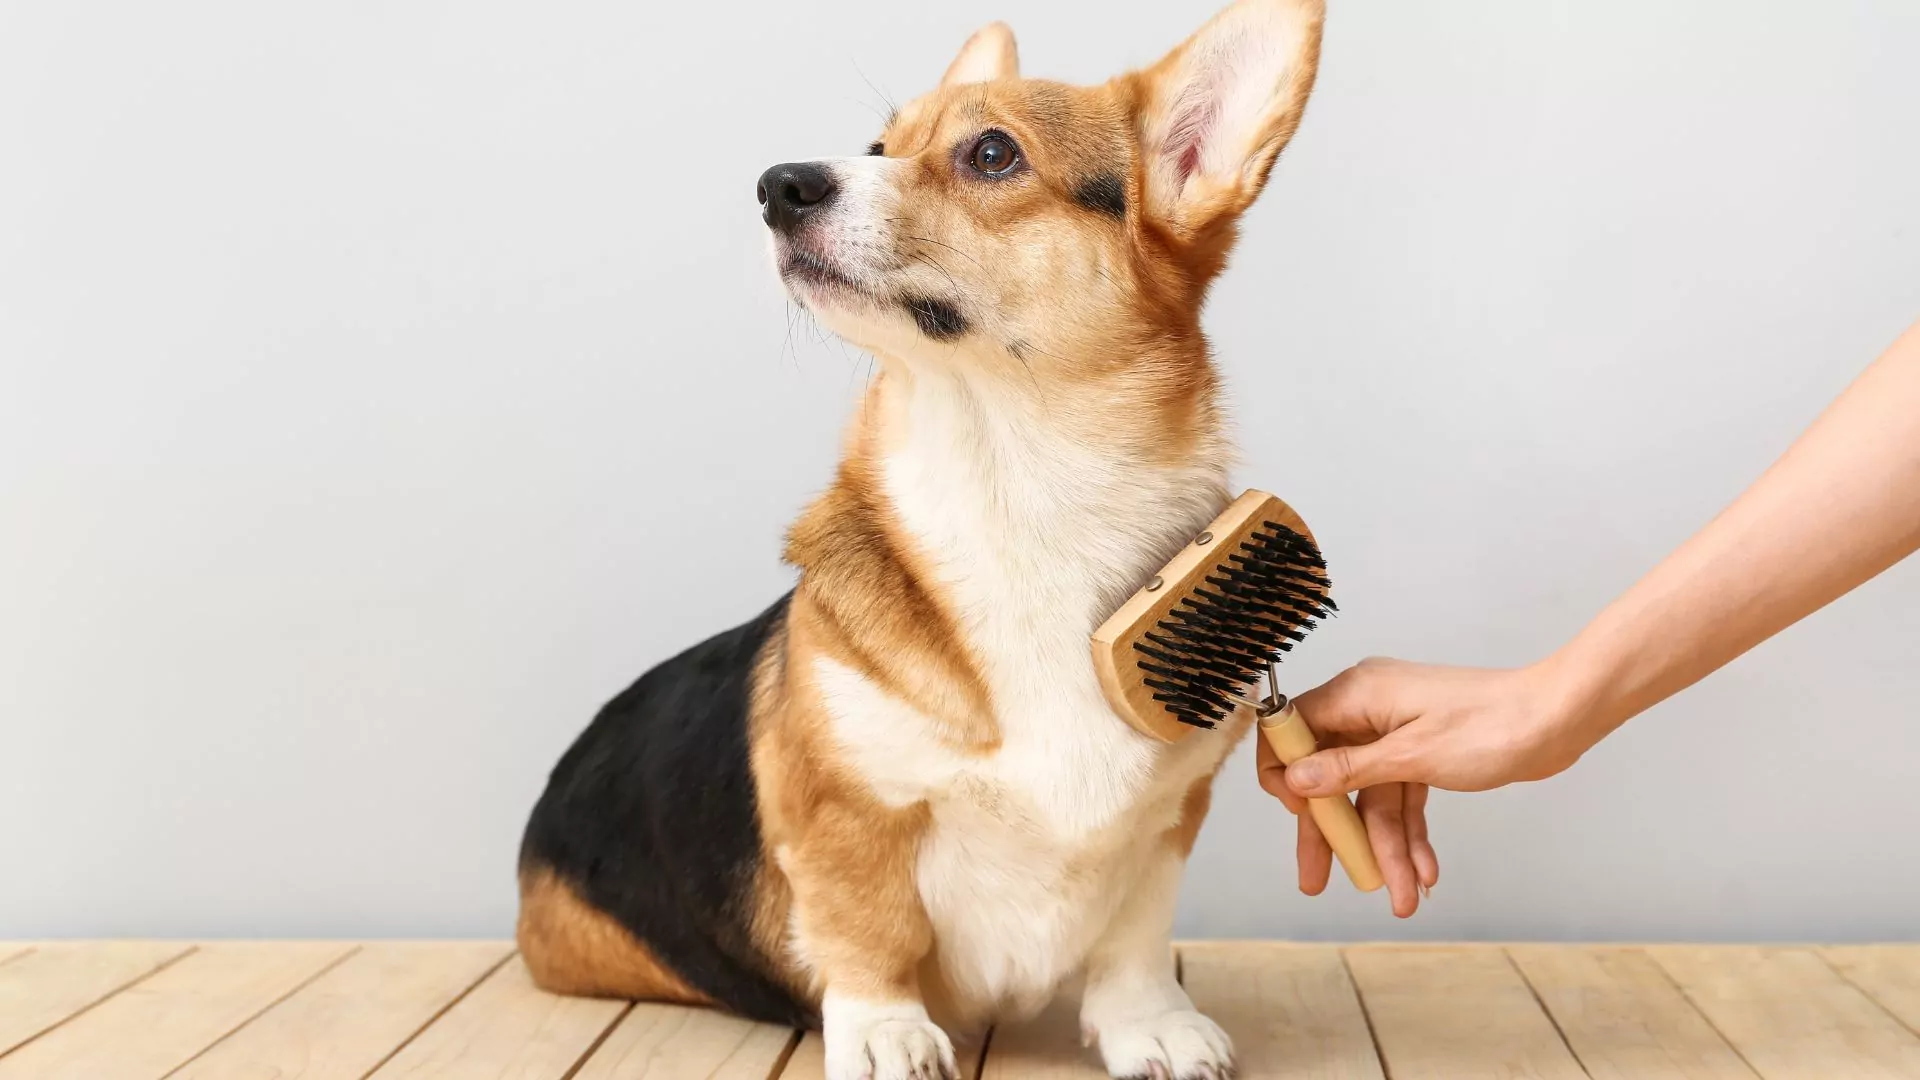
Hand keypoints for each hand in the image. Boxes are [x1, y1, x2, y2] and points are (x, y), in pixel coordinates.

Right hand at [1256, 657, 1601, 914]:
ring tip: (1401, 897)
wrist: (1558, 719)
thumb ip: (1349, 769)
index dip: (1285, 771)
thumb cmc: (1492, 725)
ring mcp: (1396, 733)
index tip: (1295, 814)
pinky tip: (1423, 873)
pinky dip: (1410, 834)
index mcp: (1358, 694)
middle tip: (1316, 880)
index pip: (1293, 728)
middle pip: (1329, 775)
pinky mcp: (1422, 753)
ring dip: (1384, 846)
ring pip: (1371, 797)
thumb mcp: (1413, 756)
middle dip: (1331, 831)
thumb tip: (1296, 778)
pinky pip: (1402, 798)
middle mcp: (1369, 710)